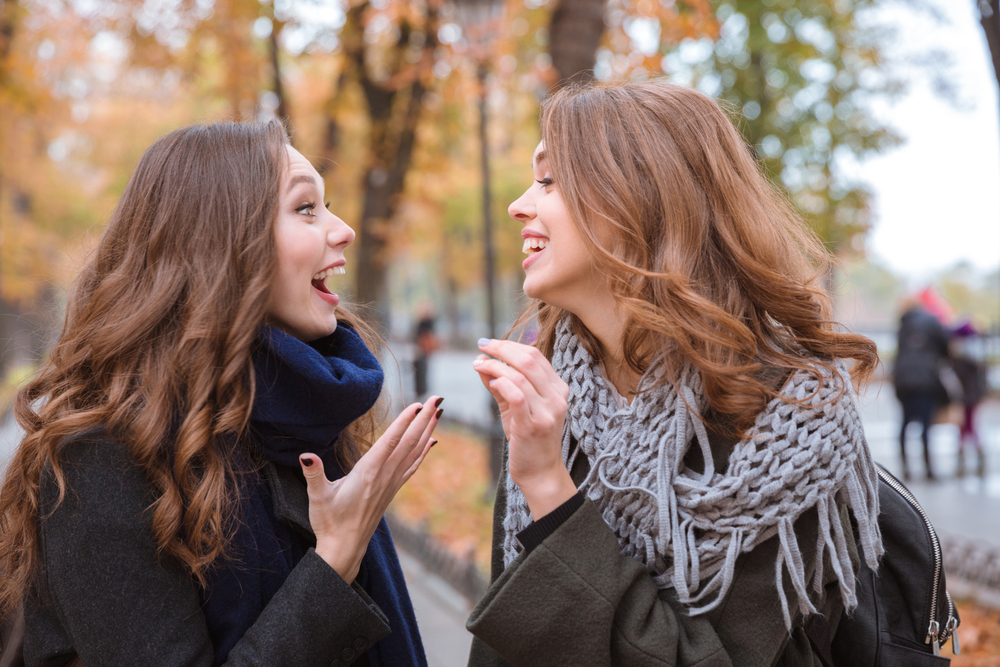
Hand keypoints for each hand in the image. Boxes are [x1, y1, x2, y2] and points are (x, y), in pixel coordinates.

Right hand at [299, 395, 442, 581]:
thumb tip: (306, 456)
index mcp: (367, 472)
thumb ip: (314, 474)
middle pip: (408, 442)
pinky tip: (431, 441)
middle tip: (438, 398)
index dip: (405, 422)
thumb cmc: (330, 522)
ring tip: (439, 412)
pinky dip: (423, 451)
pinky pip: (412, 466)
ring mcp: (391, 483)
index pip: (390, 441)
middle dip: (424, 419)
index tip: (419, 404)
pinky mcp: (392, 490)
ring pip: (414, 451)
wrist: (344, 548)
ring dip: (426, 430)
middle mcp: (384, 475)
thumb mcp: (317, 497)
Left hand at [474, 339, 575, 517]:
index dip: (510, 345)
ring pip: (521, 376)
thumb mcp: (515, 407)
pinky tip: (490, 381)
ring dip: (495, 366)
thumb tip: (481, 361)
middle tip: (481, 346)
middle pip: (529, 360)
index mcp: (558, 388)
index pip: (535, 356)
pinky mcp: (534, 425)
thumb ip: (500, 384)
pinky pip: (517, 396)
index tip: (489, 343)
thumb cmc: (528, 438)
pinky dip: (502, 384)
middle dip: (501, 349)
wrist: (540, 472)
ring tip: (478, 364)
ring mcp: (548, 412)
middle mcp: (557, 397)